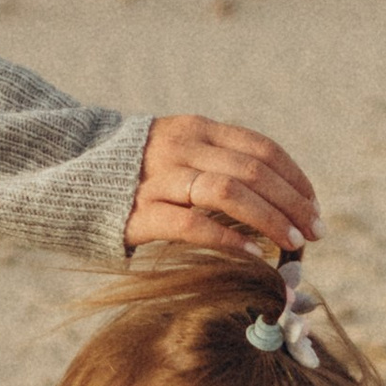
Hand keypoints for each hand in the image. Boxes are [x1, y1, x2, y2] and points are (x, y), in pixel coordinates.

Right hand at [127, 115, 320, 260]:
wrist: (69, 182)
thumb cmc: (138, 177)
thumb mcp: (180, 155)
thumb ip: (220, 165)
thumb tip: (279, 201)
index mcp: (198, 129)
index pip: (262, 149)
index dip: (295, 179)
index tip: (314, 206)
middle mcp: (181, 148)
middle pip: (253, 171)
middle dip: (292, 203)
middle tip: (315, 232)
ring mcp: (159, 179)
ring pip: (228, 191)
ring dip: (270, 219)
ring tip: (292, 244)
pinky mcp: (139, 214)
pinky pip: (192, 225)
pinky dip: (229, 239)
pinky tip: (254, 255)